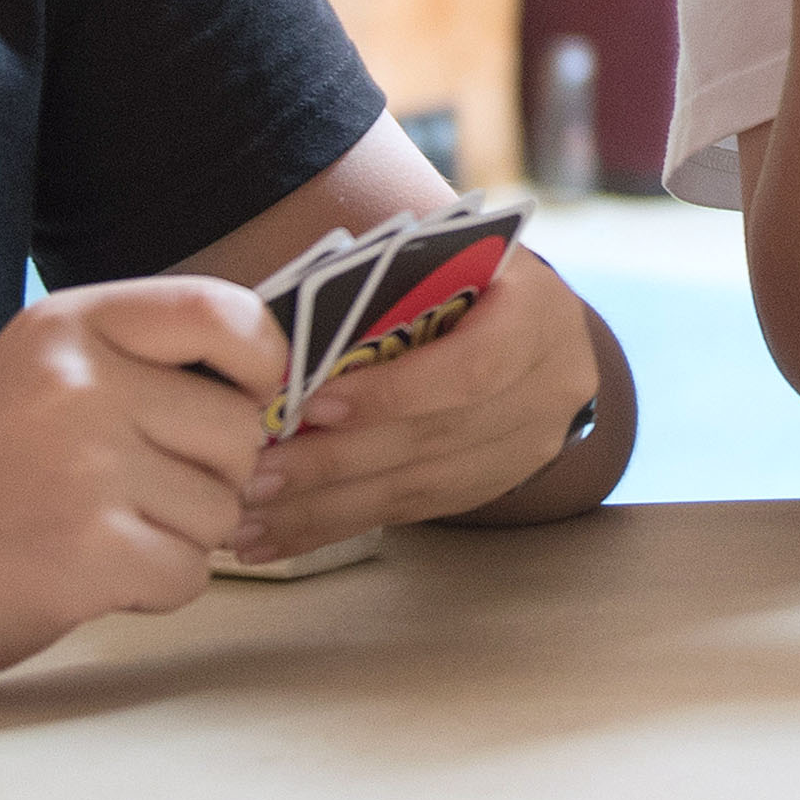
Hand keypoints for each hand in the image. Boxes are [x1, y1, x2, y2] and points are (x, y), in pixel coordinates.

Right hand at [0, 276, 282, 679]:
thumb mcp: (44, 373)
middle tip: (132, 496)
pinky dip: (155, 588)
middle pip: (241, 431)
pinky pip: (191, 573)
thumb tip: (278, 395)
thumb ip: (145, 363)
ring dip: (180, 537)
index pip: (225, 311)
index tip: (244, 401)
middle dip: (211, 477)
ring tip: (96, 532)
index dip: (262, 363)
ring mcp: (86, 466)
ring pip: (223, 509)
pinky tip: (89, 575)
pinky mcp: (89, 552)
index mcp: (72, 323)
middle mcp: (82, 381)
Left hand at [236, 247, 606, 558]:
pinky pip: (410, 513)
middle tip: (257, 477)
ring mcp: (527, 445)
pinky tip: (277, 538)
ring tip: (249, 522)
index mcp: (536, 312)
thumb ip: (383, 292)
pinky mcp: (493, 484)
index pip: (471, 367)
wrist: (528, 317)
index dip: (393, 394)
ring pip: (419, 489)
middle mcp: (549, 387)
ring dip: (325, 510)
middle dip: (336, 463)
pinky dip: (337, 526)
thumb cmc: (461, 274)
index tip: (316, 406)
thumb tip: (282, 341)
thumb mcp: (438, 261)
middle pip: (435, 439)